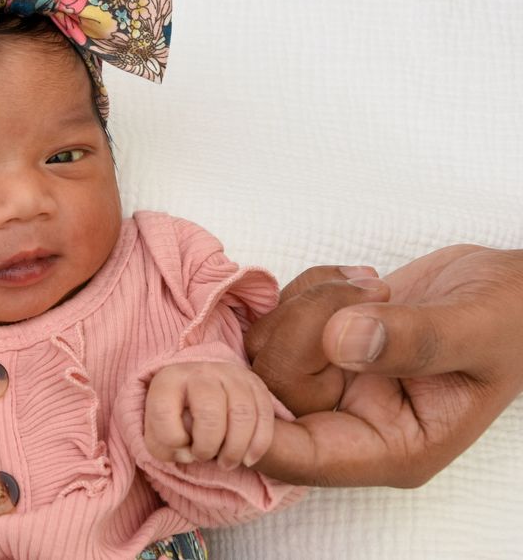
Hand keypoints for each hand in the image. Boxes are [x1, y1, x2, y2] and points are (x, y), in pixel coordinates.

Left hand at [144, 361, 274, 470]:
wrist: (200, 395)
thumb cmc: (176, 420)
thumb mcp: (158, 432)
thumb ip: (163, 446)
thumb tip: (188, 452)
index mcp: (168, 380)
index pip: (163, 412)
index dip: (171, 440)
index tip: (179, 447)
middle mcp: (200, 372)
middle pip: (209, 413)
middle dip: (207, 447)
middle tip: (204, 457)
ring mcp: (231, 375)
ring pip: (242, 415)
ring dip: (235, 449)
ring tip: (226, 463)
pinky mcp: (255, 384)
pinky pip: (264, 416)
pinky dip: (258, 444)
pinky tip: (248, 459)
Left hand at [248, 248, 522, 486]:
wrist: (512, 290)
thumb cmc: (514, 319)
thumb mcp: (480, 328)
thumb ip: (417, 339)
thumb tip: (342, 341)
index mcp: (393, 446)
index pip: (304, 457)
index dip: (260, 427)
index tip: (240, 381)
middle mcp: (353, 421)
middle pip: (276, 389)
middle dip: (308, 326)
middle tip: (371, 291)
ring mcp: (333, 382)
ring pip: (268, 350)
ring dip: (309, 302)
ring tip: (373, 284)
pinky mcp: (321, 346)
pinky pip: (277, 319)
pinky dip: (306, 288)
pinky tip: (358, 279)